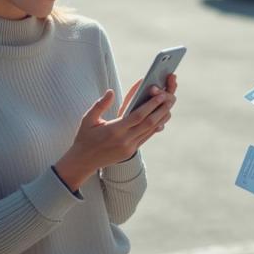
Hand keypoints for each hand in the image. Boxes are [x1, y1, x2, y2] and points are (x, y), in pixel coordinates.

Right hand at [56, 76, 176, 188]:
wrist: (83, 161)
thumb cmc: (84, 138)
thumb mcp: (87, 120)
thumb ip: (100, 105)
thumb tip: (110, 92)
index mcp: (114, 130)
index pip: (138, 116)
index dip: (151, 105)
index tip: (160, 95)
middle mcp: (124, 140)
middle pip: (148, 123)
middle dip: (161, 109)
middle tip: (170, 97)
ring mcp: (129, 147)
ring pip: (150, 130)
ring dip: (161, 117)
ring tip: (169, 105)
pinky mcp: (131, 151)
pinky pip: (146, 137)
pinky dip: (155, 127)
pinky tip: (161, 117)